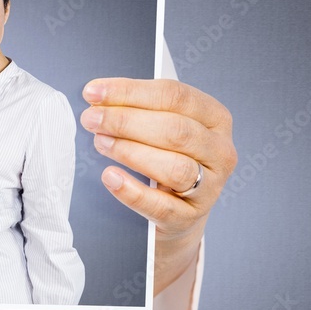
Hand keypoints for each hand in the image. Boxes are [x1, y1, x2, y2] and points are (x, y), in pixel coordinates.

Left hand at [80, 78, 236, 243]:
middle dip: (126, 121)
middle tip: (91, 118)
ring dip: (131, 152)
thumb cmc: (165, 159)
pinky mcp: (190, 217)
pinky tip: (110, 177)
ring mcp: (210, 187)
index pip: (174, 96)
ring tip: (100, 143)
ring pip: (175, 167)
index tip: (94, 92)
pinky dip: (133, 192)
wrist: (176, 213)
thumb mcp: (160, 129)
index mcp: (214, 118)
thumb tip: (98, 98)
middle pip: (175, 130)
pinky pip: (162, 205)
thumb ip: (138, 111)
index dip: (131, 92)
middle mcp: (219, 151)